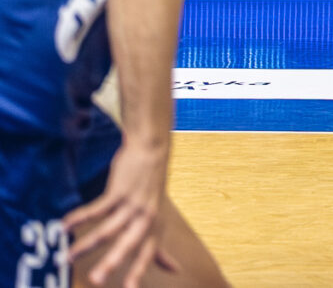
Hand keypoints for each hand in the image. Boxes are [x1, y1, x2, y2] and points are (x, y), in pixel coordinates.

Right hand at [67, 134, 175, 287]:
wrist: (151, 150)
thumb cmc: (151, 188)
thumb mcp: (158, 216)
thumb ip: (160, 245)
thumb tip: (174, 269)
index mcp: (156, 226)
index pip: (150, 253)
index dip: (139, 271)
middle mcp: (147, 217)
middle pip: (129, 244)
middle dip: (111, 262)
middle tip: (95, 279)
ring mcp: (135, 203)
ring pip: (108, 229)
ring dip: (86, 244)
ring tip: (68, 256)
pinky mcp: (121, 190)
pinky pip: (96, 209)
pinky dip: (79, 218)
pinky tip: (65, 225)